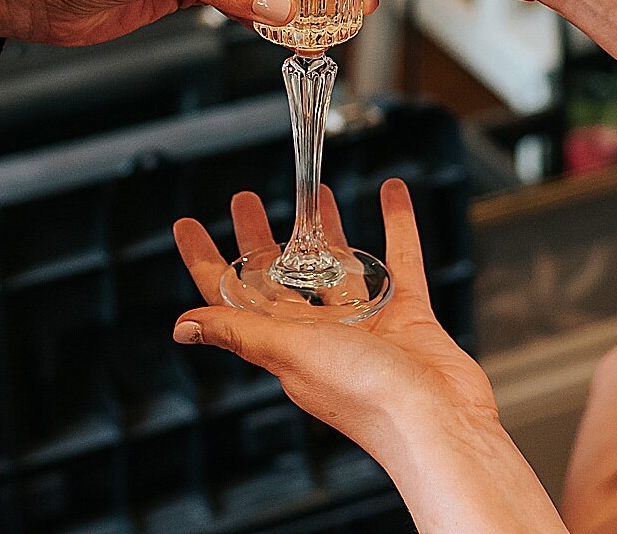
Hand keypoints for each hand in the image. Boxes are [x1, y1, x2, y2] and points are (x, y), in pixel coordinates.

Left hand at [172, 180, 500, 467]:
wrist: (435, 423)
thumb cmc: (364, 396)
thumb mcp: (292, 352)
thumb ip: (241, 333)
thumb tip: (182, 328)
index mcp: (285, 344)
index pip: (233, 297)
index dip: (208, 261)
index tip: (189, 225)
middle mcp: (320, 334)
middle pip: (281, 275)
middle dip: (260, 236)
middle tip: (246, 198)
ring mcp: (365, 324)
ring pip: (338, 264)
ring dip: (325, 229)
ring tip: (315, 192)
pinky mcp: (408, 316)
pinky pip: (400, 260)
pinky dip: (397, 226)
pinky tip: (392, 193)